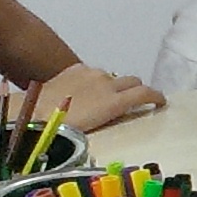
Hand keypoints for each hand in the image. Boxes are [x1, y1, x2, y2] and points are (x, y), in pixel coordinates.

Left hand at [50, 63, 166, 126]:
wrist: (34, 112)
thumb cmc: (65, 128)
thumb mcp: (97, 126)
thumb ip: (113, 113)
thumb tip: (119, 110)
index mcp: (114, 101)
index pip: (145, 93)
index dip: (157, 97)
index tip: (161, 102)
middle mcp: (107, 82)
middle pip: (133, 81)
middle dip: (138, 89)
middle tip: (134, 100)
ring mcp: (92, 73)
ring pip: (112, 76)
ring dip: (113, 85)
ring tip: (102, 97)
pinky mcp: (76, 68)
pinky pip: (93, 72)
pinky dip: (94, 79)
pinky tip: (83, 89)